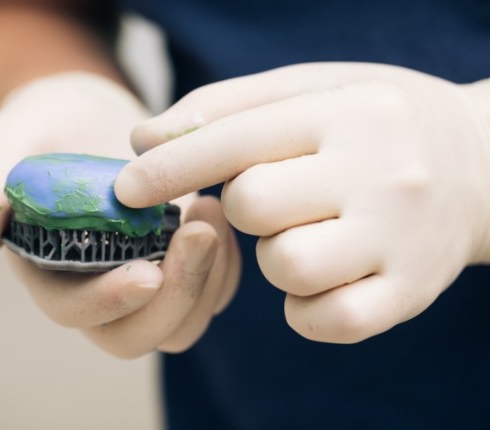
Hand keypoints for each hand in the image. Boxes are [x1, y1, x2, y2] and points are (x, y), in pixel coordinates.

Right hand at [0, 72, 239, 356]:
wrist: (92, 117)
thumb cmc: (47, 126)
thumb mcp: (12, 140)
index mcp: (52, 269)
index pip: (75, 310)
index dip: (108, 302)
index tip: (148, 273)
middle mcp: (102, 285)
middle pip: (139, 334)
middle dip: (176, 294)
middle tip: (200, 230)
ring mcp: (147, 275)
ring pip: (184, 320)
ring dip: (209, 276)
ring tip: (211, 207)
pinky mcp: (181, 261)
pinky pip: (215, 286)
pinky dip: (226, 262)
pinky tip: (220, 211)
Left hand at [115, 62, 489, 342]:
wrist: (479, 164)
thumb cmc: (374, 125)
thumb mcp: (312, 91)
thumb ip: (225, 109)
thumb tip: (144, 142)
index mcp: (348, 113)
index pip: (236, 139)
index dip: (170, 166)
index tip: (126, 186)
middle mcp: (381, 174)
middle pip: (255, 206)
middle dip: (240, 207)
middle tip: (268, 197)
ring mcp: (400, 239)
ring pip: (289, 265)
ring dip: (275, 256)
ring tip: (305, 233)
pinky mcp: (410, 293)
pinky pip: (326, 320)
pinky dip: (304, 307)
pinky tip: (320, 277)